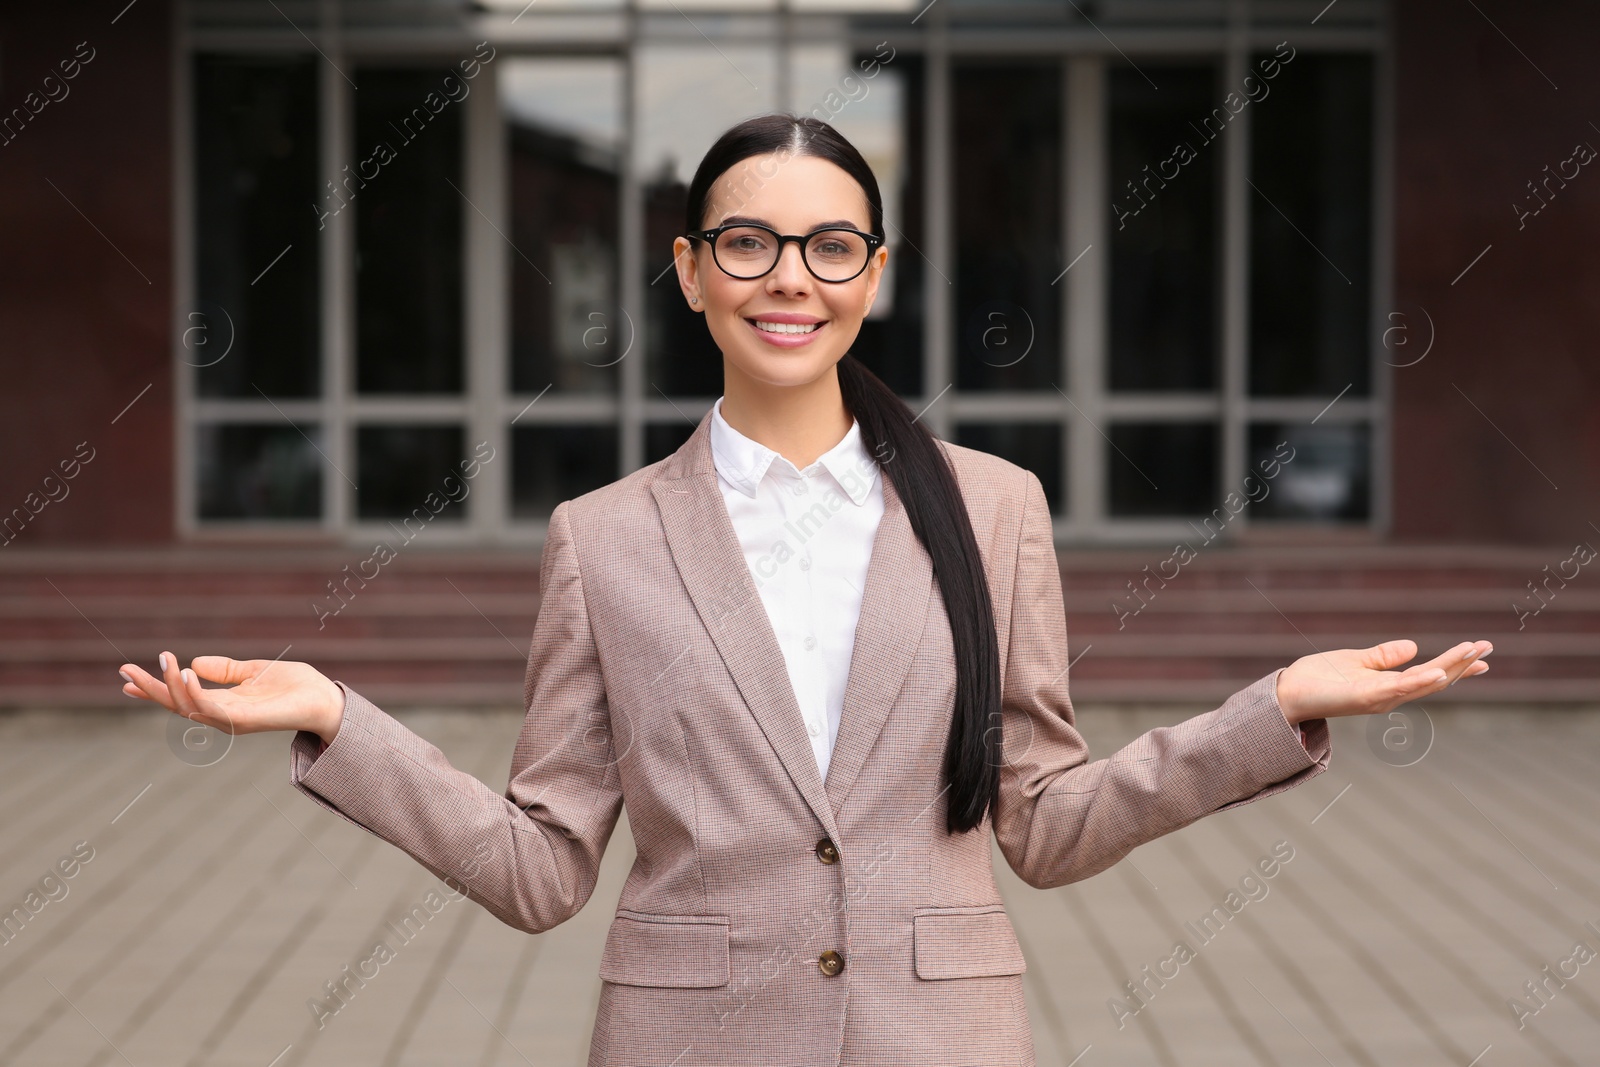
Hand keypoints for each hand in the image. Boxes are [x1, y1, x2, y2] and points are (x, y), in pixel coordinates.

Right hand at [118, 651, 344, 744]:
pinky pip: (212, 709)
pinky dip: (196, 693)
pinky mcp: (246, 721)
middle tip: (125, 670)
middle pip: (175, 704)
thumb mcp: (254, 671)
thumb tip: (196, 662)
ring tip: (164, 661)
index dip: (153, 689)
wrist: (325, 699)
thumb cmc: (294, 686)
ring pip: (188, 707)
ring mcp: (232, 720)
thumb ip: (226, 670)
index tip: (126, 678)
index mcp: (222, 704)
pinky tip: (186, 673)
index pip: (179, 697)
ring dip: (171, 685)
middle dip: (150, 689)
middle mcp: (222, 715)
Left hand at [1275, 639, 1491, 724]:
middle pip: (1433, 678)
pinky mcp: (1363, 698)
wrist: (1287, 693)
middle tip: (1488, 647)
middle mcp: (1389, 695)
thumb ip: (1383, 657)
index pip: (1430, 673)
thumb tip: (1413, 646)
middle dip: (1461, 664)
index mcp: (1389, 685)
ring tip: (1473, 654)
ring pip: (1421, 682)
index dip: (1456, 662)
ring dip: (1448, 668)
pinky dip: (1418, 682)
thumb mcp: (1356, 661)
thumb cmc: (1318, 679)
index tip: (1481, 651)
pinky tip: (1437, 672)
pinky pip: (1396, 689)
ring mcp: (1378, 698)